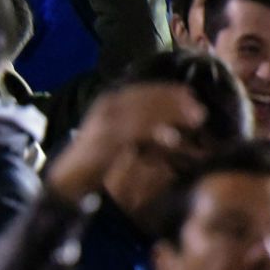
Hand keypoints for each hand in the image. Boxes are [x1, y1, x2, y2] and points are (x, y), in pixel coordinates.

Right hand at [45, 82, 204, 204]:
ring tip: (195, 120)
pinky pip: (135, 133)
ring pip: (144, 113)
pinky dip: (155, 134)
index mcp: (108, 102)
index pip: (142, 90)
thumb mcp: (118, 138)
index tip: (191, 95)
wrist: (69, 179)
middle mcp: (106, 108)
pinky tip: (173, 139)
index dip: (167, 91)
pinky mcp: (105, 142)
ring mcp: (104, 124)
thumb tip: (169, 127)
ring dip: (171, 114)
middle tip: (199, 110)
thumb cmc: (98, 159)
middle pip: (145, 98)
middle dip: (174, 102)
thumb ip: (137, 128)